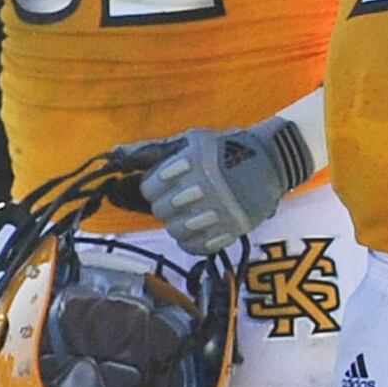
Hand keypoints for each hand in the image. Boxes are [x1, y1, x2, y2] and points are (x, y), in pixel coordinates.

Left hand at [122, 114, 313, 259]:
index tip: (164, 184)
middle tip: (178, 200)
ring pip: (177, 230)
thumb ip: (153, 149)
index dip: (153, 187)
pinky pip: (198, 246)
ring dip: (177, 223)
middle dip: (164, 206)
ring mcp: (222, 210)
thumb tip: (115, 153)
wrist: (272, 160)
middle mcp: (206, 186)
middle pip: (162, 210)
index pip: (150, 187)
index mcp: (193, 161)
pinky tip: (198, 229)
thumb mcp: (191, 140)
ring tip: (188, 214)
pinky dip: (192, 241)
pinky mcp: (234, 228)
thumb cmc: (225, 147)